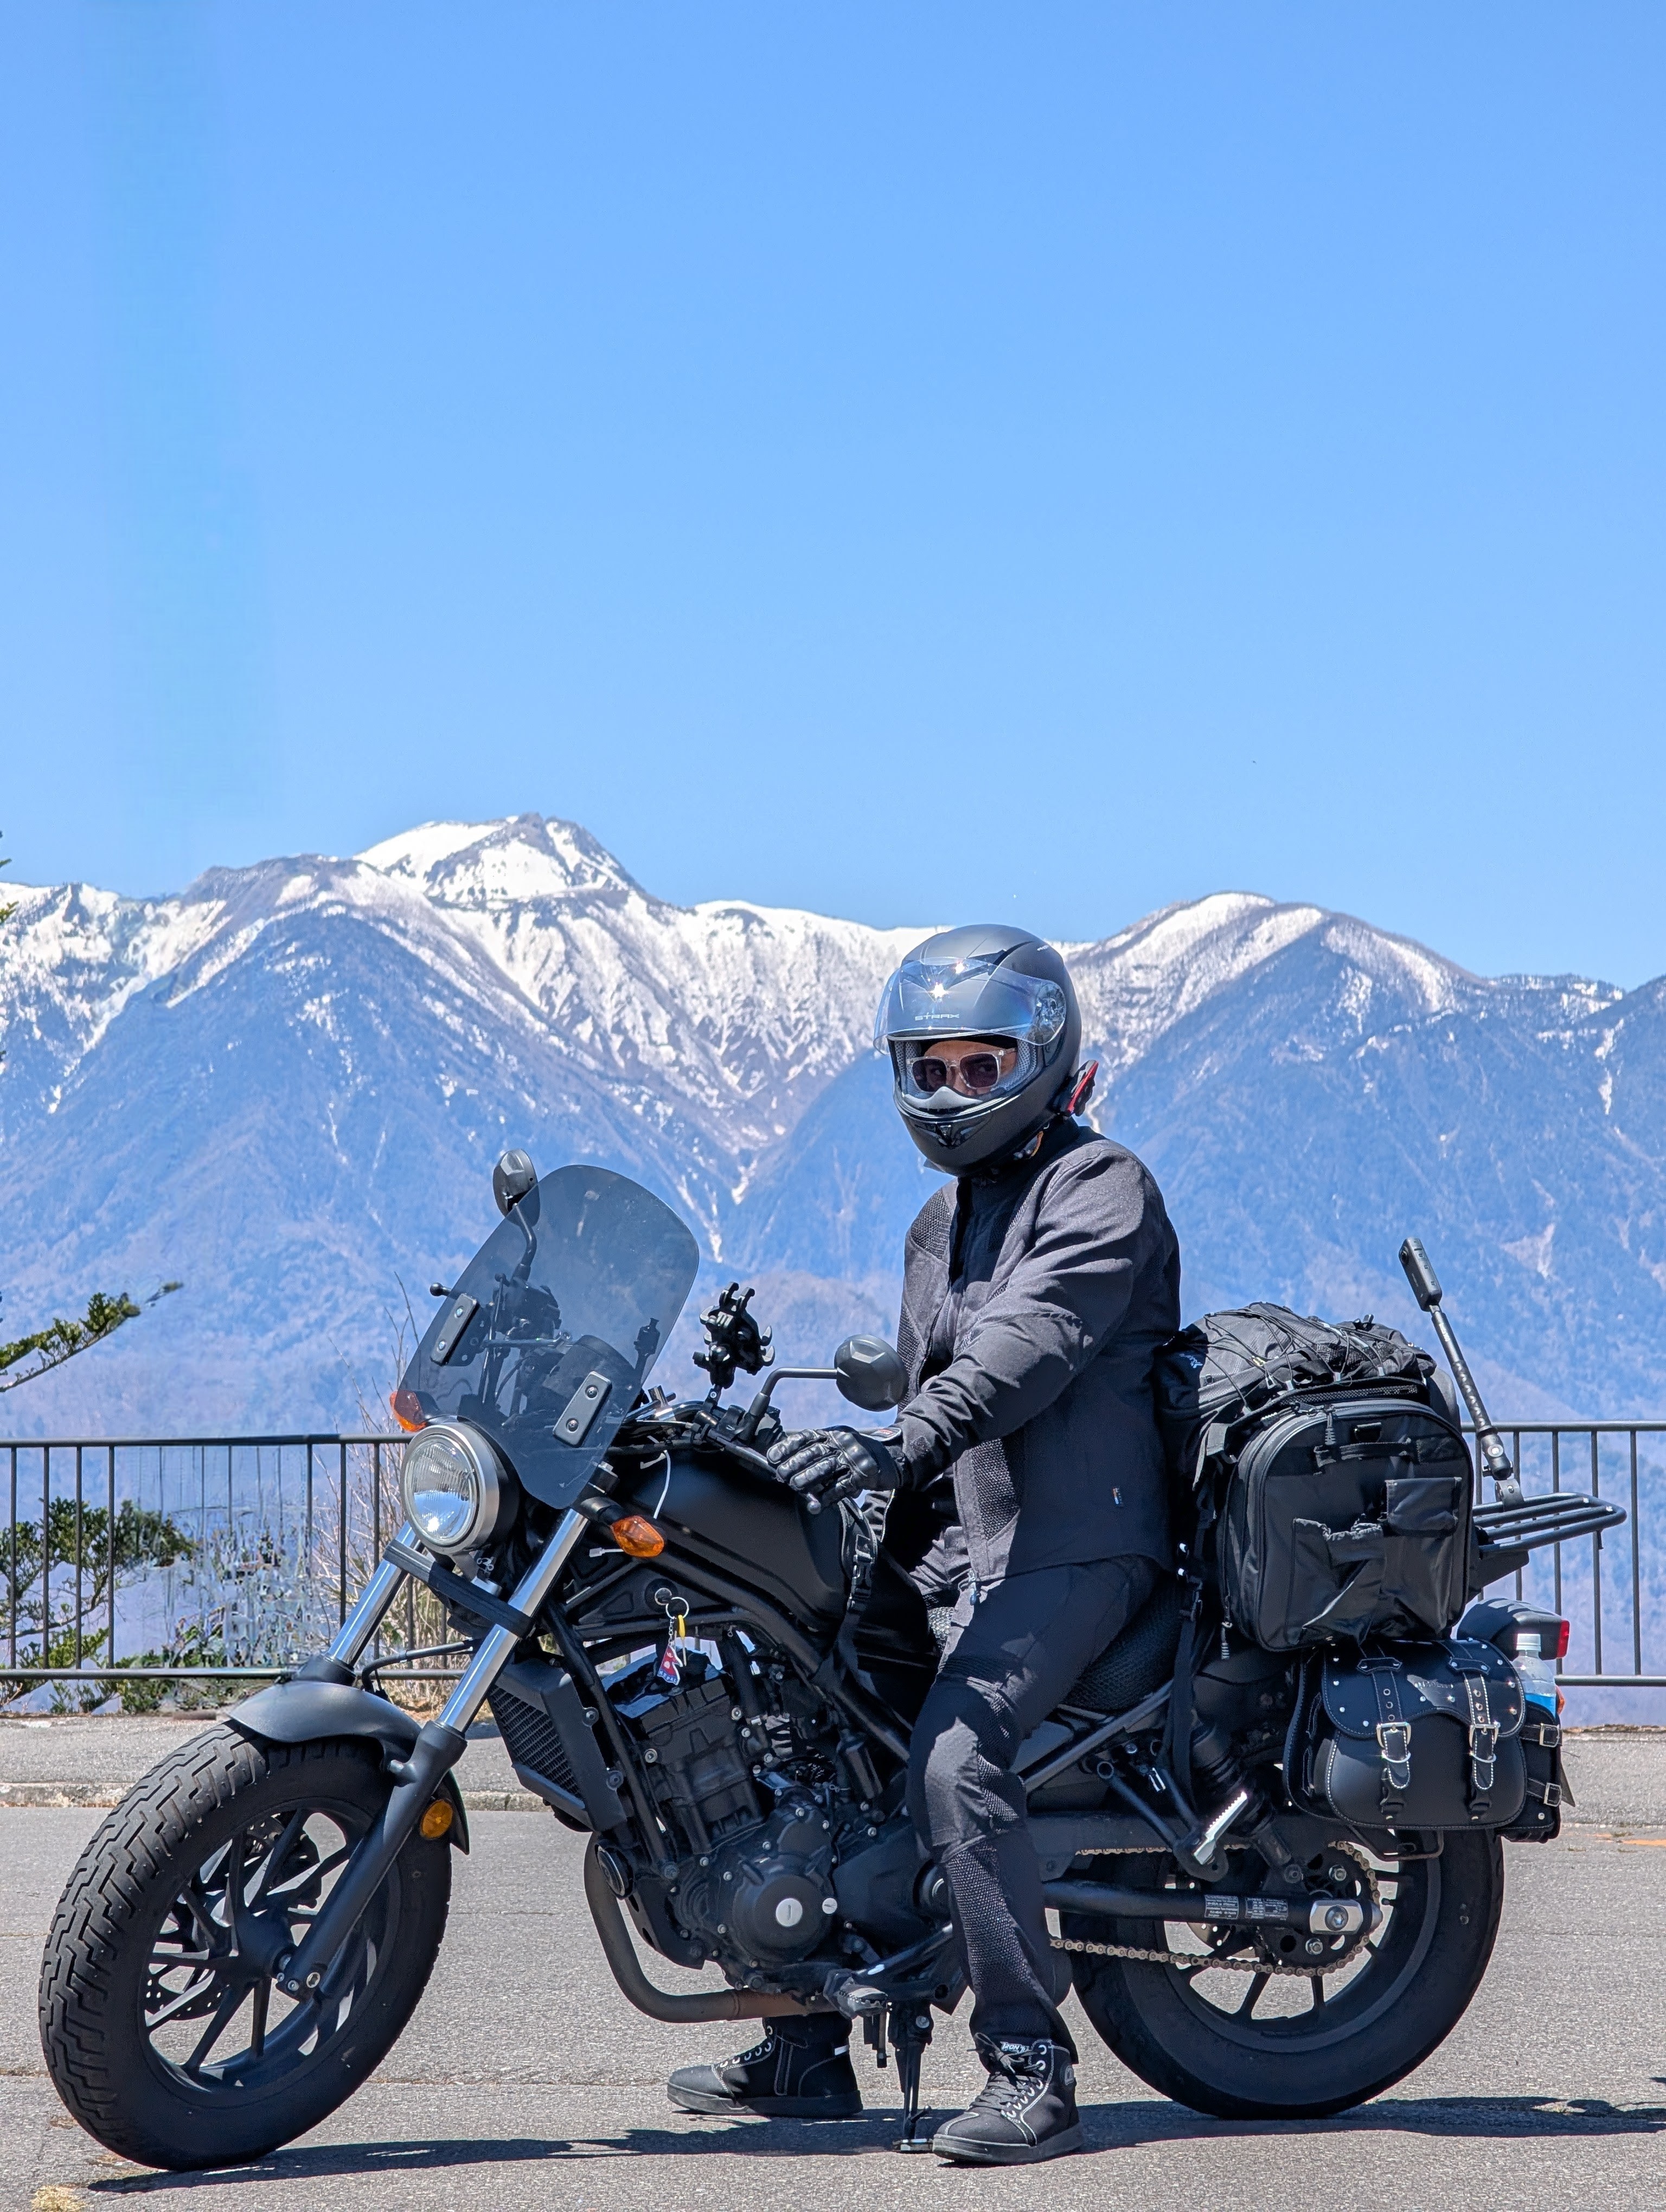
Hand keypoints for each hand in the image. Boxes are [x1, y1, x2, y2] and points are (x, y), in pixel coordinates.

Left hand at [765, 1426, 900, 1512]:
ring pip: (826, 1467)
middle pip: (813, 1452)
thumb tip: (787, 1468)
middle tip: (781, 1475)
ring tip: (795, 1486)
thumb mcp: (838, 1446)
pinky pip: (842, 1486)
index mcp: (832, 1434)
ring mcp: (853, 1457)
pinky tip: (817, 1503)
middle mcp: (842, 1442)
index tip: (772, 1457)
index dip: (787, 1447)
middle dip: (794, 1464)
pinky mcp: (864, 1474)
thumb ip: (817, 1454)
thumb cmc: (857, 1455)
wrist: (892, 1458)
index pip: (806, 1437)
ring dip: (808, 1479)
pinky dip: (828, 1496)